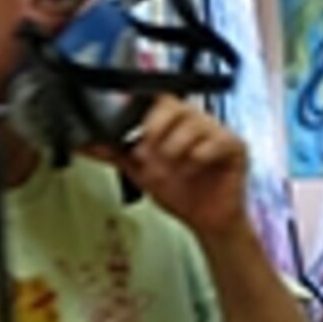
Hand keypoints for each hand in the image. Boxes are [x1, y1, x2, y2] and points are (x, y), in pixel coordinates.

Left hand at [106, 100, 250, 241]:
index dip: (144, 114)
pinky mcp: (236, 146)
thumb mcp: (140, 172)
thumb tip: (87, 144)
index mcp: (175, 122)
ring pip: (193, 123)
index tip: (134, 135)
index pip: (158, 99)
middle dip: (156, 131)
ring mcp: (218, 132)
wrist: (207, 222)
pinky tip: (196, 171)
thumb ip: (115, 154)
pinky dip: (199, 158)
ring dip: (175, 150)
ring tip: (173, 169)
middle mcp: (197, 122)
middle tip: (148, 156)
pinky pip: (215, 141)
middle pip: (175, 105)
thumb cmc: (182, 194)